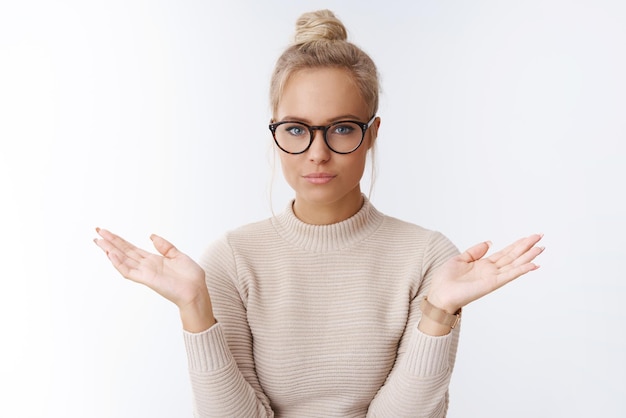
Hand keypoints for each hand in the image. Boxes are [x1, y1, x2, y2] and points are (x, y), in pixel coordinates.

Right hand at [93, 228, 208, 310]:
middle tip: (97, 231)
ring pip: (122, 260)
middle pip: (123, 252)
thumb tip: (151, 236)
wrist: (197, 291)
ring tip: (99, 241)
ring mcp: (145, 273)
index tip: (106, 232)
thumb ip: (164, 246)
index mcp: (152, 260)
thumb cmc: (190, 277)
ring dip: (110, 251)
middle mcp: (146, 266)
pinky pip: (129, 271)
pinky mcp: (147, 279)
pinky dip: (119, 263)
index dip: (119, 240)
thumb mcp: (177, 255)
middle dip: (110, 242)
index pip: (131, 248)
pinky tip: (111, 254)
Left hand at [427, 233, 543, 312]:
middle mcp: (491, 271)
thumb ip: (475, 251)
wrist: (440, 294)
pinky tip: (533, 264)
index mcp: (484, 264)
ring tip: (541, 247)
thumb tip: (489, 242)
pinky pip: (510, 275)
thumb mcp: (460, 259)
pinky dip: (522, 270)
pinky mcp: (492, 283)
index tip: (529, 237)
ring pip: (515, 264)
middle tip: (540, 236)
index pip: (505, 252)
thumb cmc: (446, 280)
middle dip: (527, 246)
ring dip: (529, 256)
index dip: (517, 244)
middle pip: (513, 256)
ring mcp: (493, 277)